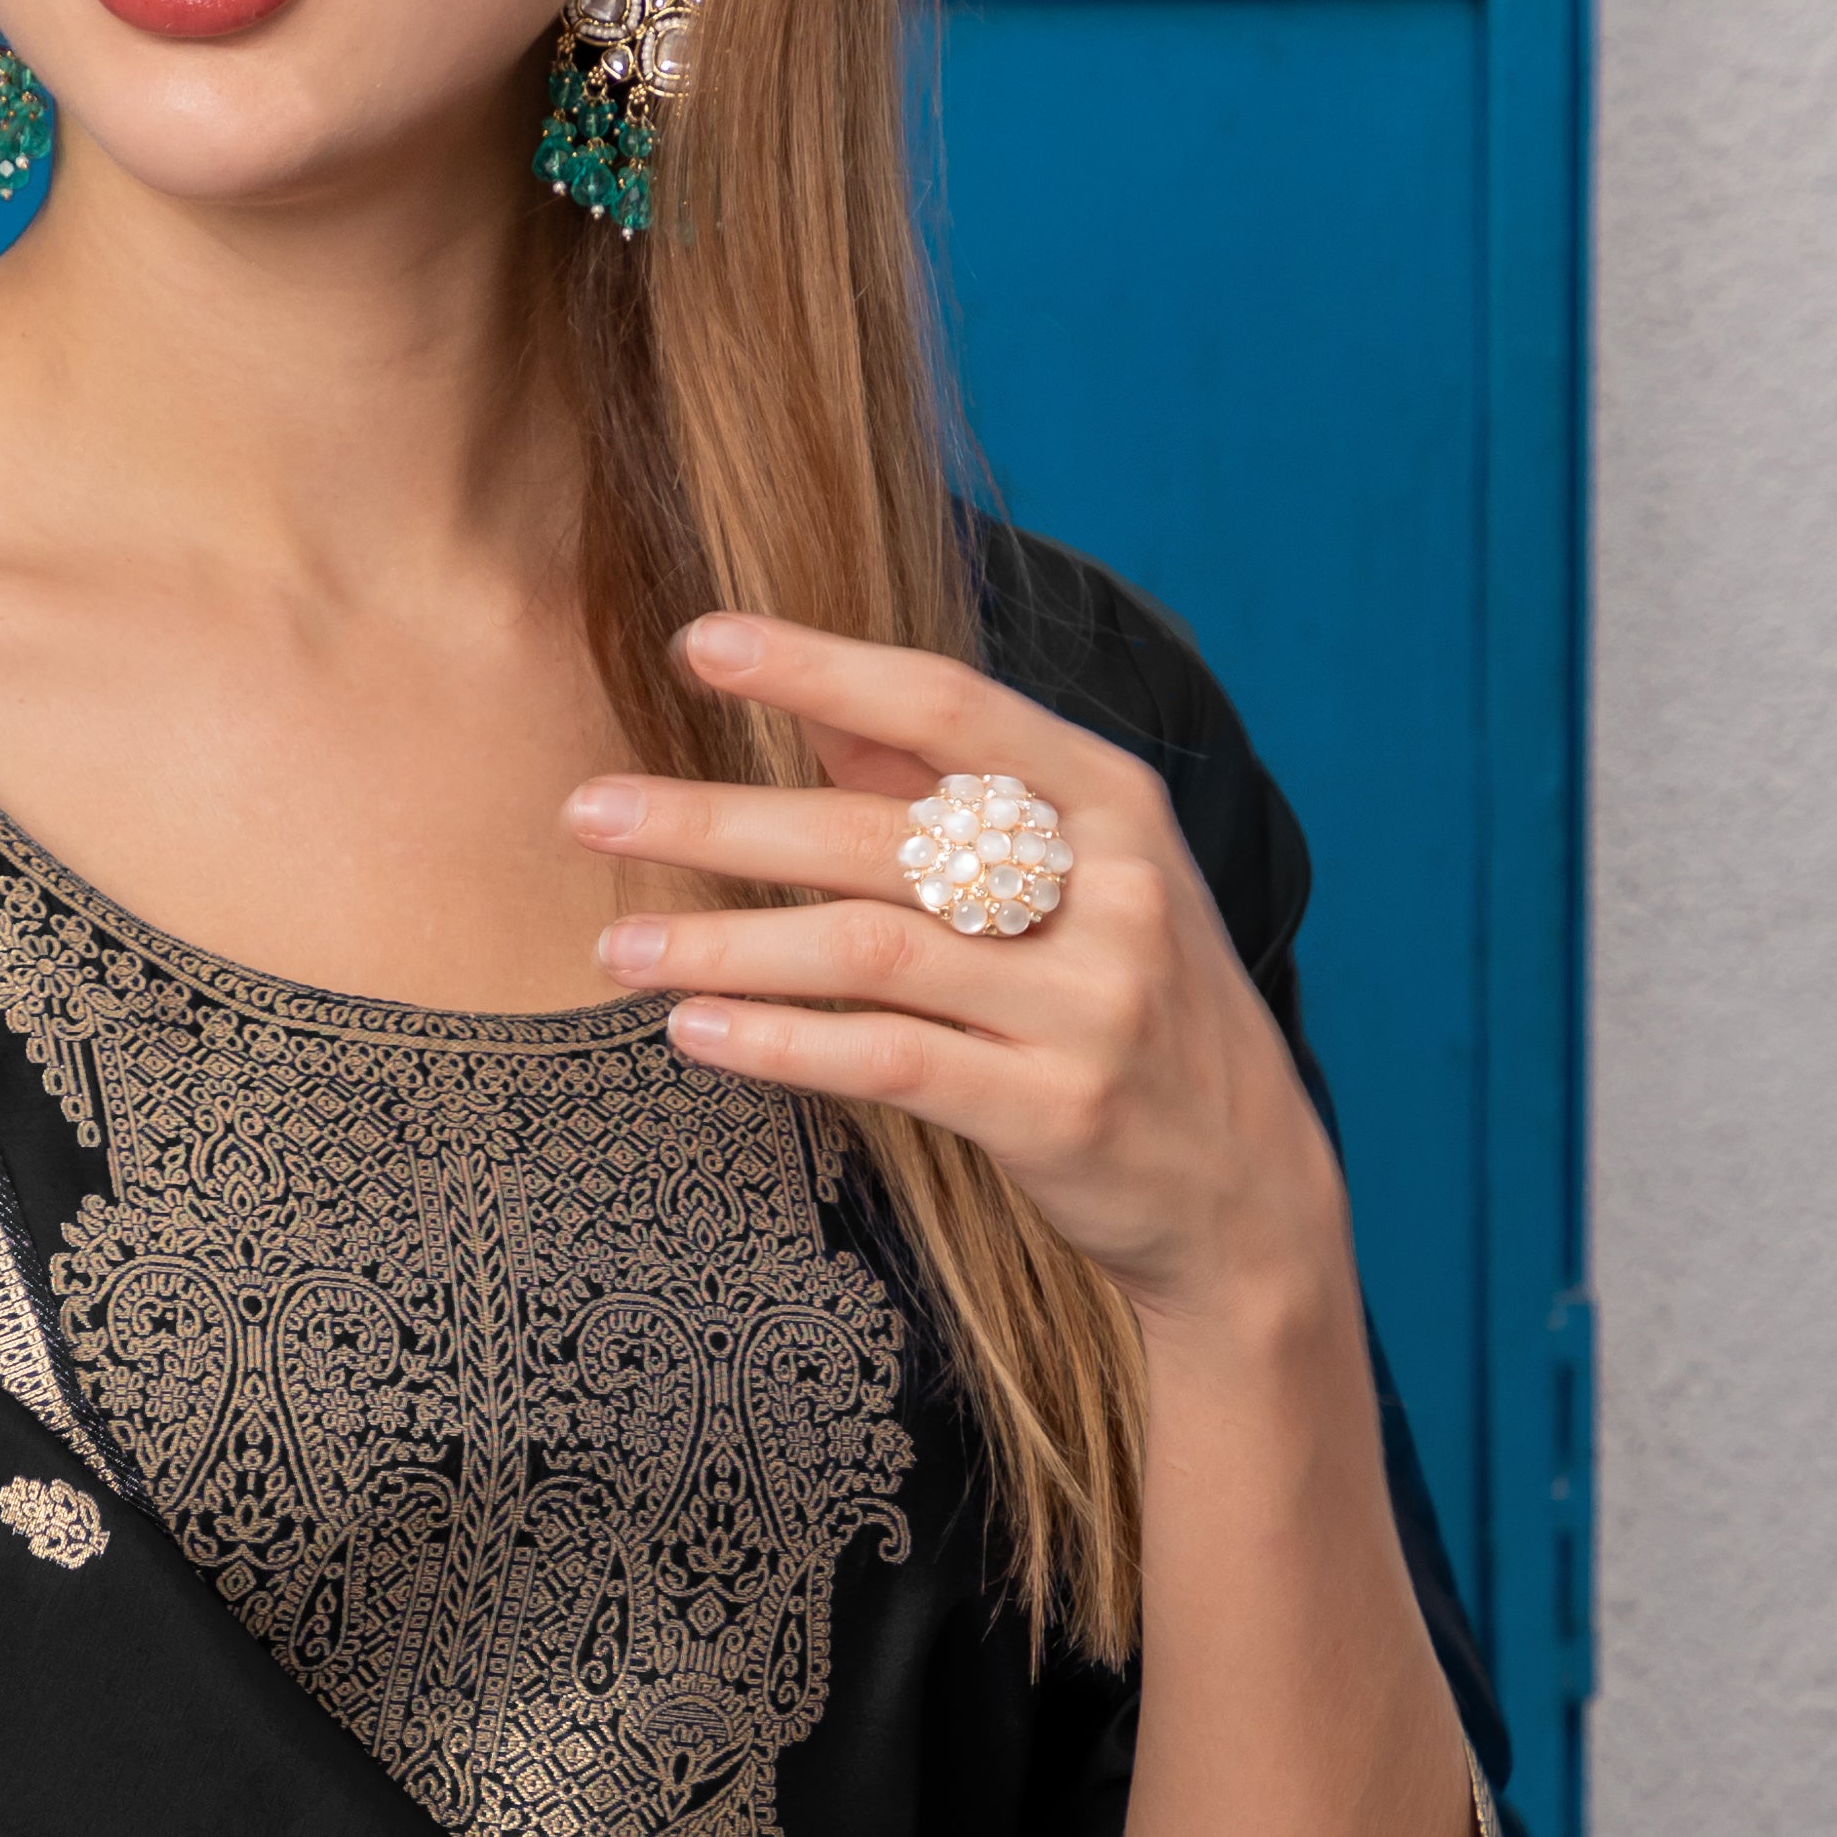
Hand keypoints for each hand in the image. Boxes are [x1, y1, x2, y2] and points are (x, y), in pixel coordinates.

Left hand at [565, 610, 1348, 1360]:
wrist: (1249, 1195)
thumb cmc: (1137, 1010)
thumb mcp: (1086, 879)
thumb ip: (959, 795)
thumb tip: (825, 717)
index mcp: (1113, 805)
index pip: (950, 707)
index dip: (822, 668)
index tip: (703, 641)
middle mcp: (1111, 891)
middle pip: (878, 833)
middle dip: (717, 818)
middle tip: (587, 809)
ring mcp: (1089, 1005)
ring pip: (868, 950)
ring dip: (723, 940)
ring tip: (612, 945)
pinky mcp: (1057, 1111)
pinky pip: (889, 1061)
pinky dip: (780, 1042)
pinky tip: (692, 1028)